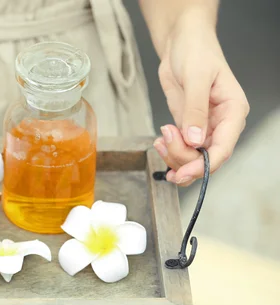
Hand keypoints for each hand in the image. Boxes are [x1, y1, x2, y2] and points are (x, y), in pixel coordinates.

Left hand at [152, 12, 248, 185]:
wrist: (182, 43)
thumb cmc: (196, 52)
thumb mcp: (196, 78)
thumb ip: (195, 110)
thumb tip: (194, 140)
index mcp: (233, 112)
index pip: (223, 149)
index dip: (203, 166)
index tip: (182, 174)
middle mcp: (221, 123)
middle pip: (205, 158)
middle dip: (182, 158)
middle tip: (163, 141)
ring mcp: (203, 127)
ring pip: (191, 157)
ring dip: (173, 155)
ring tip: (160, 138)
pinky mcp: (187, 126)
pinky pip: (180, 148)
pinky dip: (168, 150)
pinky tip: (160, 141)